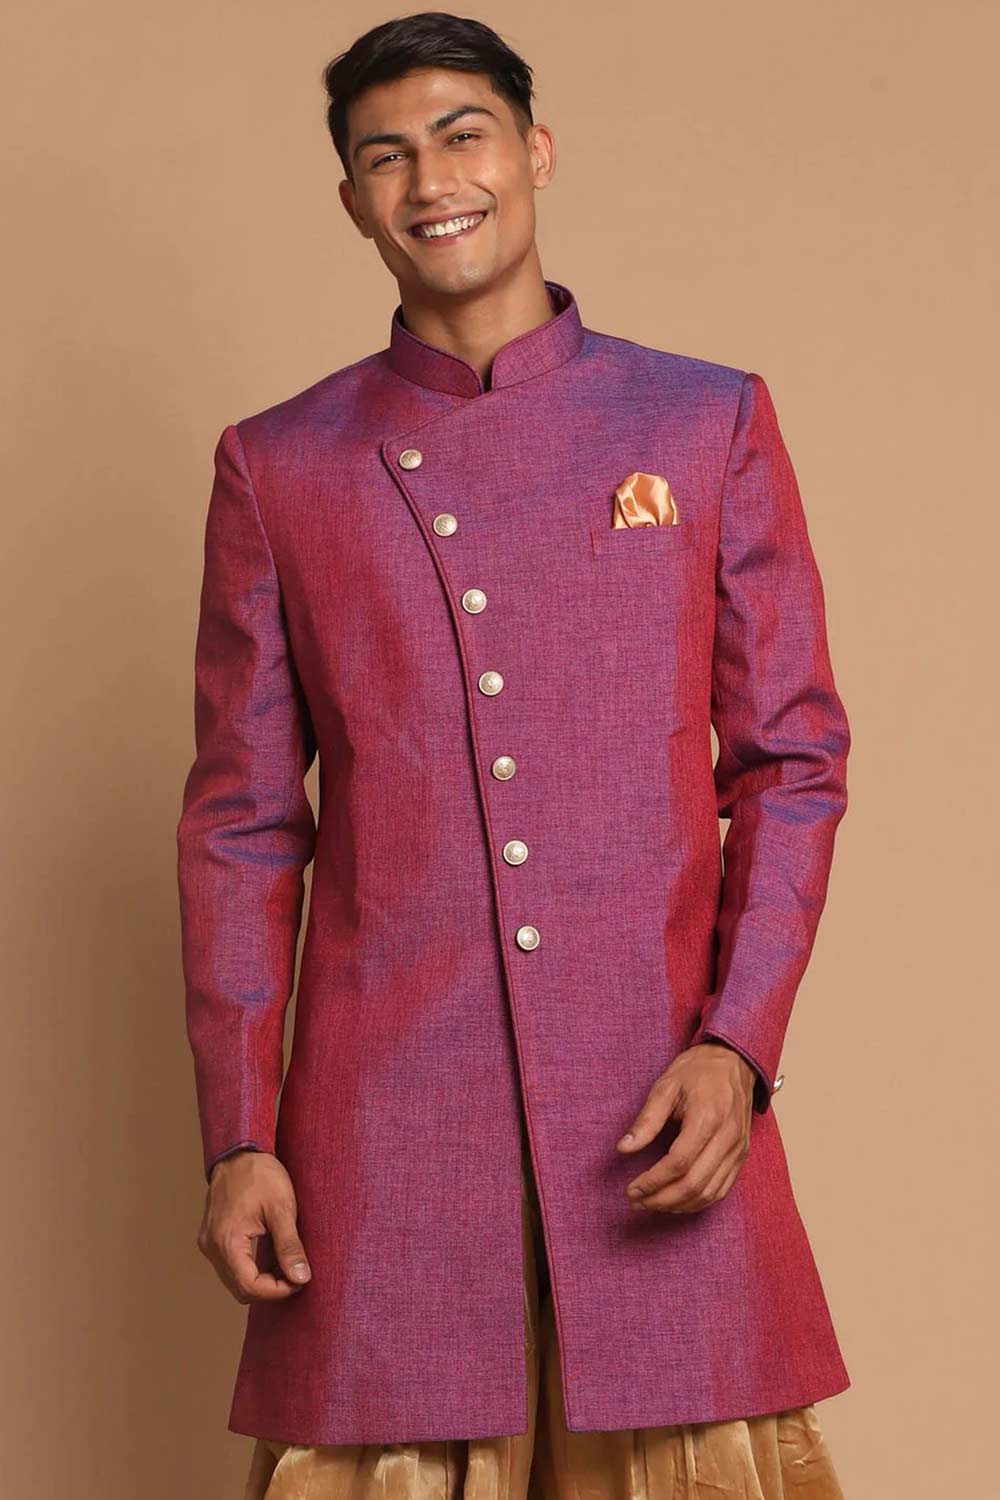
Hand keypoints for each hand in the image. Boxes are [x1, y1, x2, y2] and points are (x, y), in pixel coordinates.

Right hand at [197, 1149, 311, 1302]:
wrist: (239, 1151)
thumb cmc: (260, 1174)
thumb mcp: (281, 1208)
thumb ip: (289, 1246)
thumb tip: (301, 1278)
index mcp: (225, 1241)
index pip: (249, 1286)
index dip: (277, 1290)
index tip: (300, 1280)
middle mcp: (211, 1247)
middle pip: (240, 1288)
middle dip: (270, 1288)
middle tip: (297, 1274)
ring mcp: (209, 1243)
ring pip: (235, 1280)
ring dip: (261, 1280)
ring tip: (287, 1265)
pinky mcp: (212, 1238)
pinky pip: (231, 1266)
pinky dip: (251, 1269)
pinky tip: (271, 1258)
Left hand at [615, 1041, 754, 1212]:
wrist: (733, 1061)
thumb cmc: (697, 1071)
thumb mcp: (665, 1087)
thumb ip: (646, 1120)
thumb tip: (623, 1148)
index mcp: (708, 1118)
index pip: (678, 1163)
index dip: (653, 1181)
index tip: (631, 1189)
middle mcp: (728, 1138)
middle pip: (694, 1184)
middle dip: (662, 1199)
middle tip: (637, 1200)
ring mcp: (738, 1149)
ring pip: (709, 1193)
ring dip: (678, 1205)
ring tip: (652, 1203)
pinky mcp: (742, 1156)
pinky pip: (722, 1189)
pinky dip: (698, 1202)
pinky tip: (677, 1201)